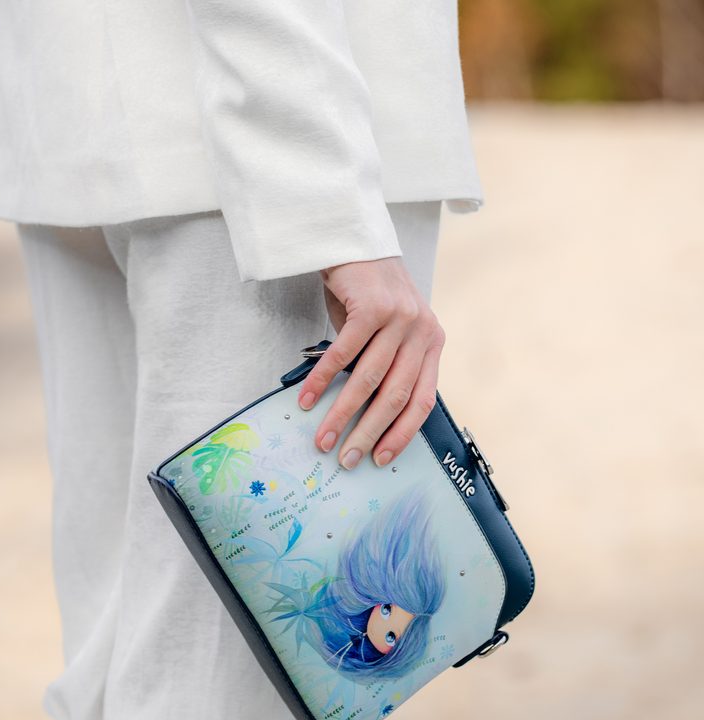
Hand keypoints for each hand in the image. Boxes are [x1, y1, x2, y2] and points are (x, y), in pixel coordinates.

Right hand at [297, 256, 445, 469]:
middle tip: (348, 459)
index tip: (381, 459)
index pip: (422, 400)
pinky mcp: (371, 307)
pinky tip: (307, 401)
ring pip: (368, 380)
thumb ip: (388, 366)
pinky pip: (343, 354)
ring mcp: (399, 318)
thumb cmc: (368, 293)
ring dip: (342, 414)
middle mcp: (422, 331)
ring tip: (323, 439)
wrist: (353, 239)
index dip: (401, 434)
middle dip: (368, 433)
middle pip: (395, 396)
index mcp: (432, 342)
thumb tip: (367, 418)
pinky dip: (322, 381)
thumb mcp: (388, 332)